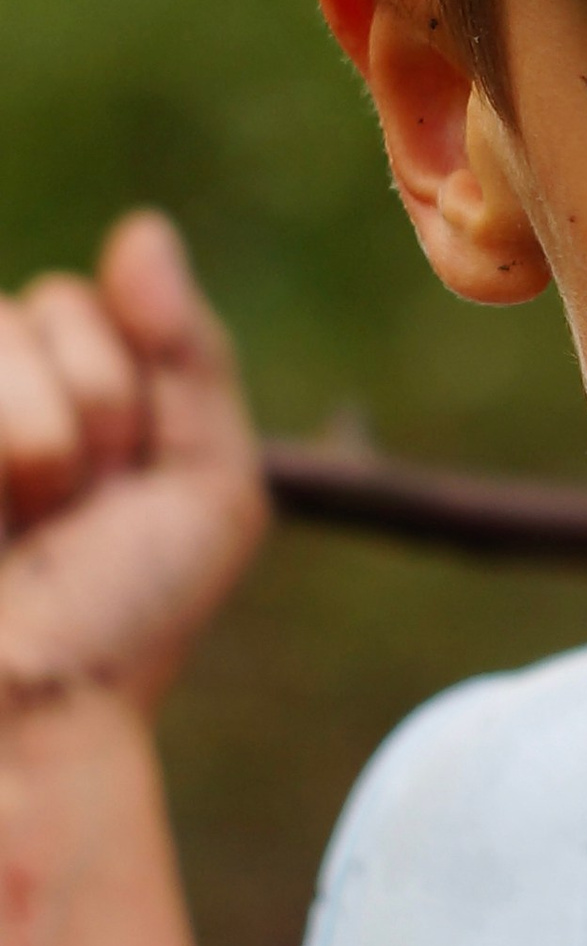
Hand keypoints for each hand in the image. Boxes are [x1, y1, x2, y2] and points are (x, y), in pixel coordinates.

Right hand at [0, 214, 268, 716]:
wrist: (33, 716)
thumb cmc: (120, 618)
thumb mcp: (206, 486)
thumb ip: (188, 352)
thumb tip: (140, 229)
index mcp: (42, 388)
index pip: (82, 303)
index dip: (122, 400)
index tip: (112, 494)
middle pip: (31, 309)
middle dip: (81, 417)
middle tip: (60, 518)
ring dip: (33, 443)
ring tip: (14, 526)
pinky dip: (2, 451)